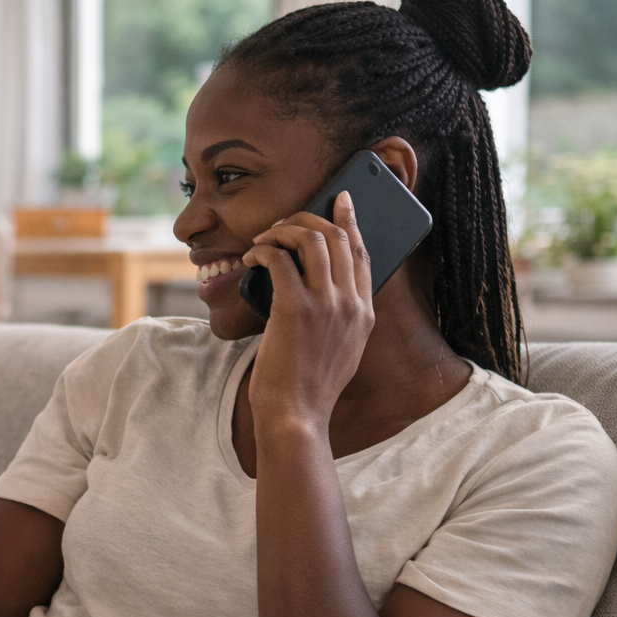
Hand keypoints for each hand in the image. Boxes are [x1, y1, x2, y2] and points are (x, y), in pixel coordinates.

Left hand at [242, 191, 374, 426]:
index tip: (339, 201)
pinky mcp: (296, 309)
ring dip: (282, 231)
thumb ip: (342, 320)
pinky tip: (251, 258)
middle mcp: (351, 303)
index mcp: (364, 313)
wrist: (297, 415)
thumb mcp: (342, 351)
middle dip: (308, 218)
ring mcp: (326, 305)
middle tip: (283, 222)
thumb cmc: (308, 388)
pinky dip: (262, 251)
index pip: (362, 253)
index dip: (350, 221)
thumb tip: (323, 292)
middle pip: (337, 237)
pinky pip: (279, 259)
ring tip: (263, 239)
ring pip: (310, 240)